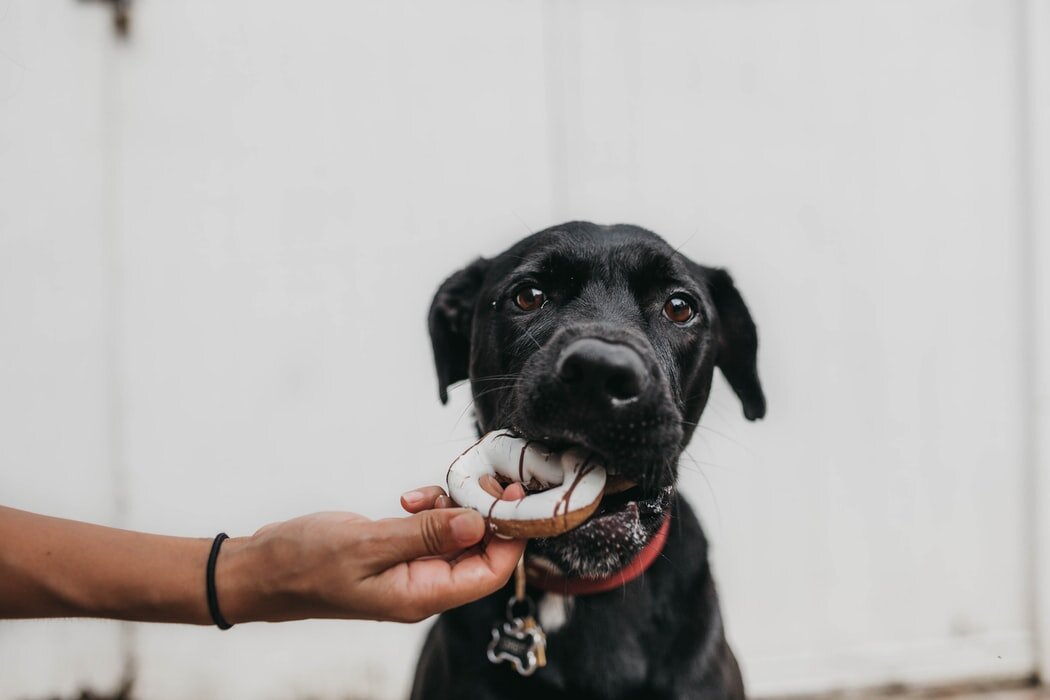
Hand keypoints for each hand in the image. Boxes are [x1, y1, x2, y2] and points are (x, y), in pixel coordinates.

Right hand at [218, 482, 525, 622]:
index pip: (491, 573)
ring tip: (428, 491)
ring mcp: (410, 570)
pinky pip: (431, 530)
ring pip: (456, 536)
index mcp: (421, 596)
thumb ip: (426, 534)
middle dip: (484, 514)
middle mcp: (422, 588)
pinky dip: (429, 509)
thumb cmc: (304, 563)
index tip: (513, 497)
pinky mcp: (397, 553)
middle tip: (476, 479)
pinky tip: (408, 498)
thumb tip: (478, 523)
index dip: (511, 537)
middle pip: (480, 553)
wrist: (260, 569)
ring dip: (453, 507)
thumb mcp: (368, 544)